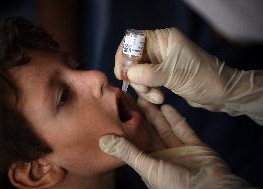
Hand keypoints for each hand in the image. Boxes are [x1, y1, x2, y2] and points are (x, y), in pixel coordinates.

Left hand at [99, 100, 251, 188]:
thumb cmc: (175, 184)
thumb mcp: (147, 167)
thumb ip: (127, 152)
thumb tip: (103, 141)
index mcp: (151, 163)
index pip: (137, 141)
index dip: (130, 127)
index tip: (121, 112)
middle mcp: (164, 156)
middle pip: (151, 132)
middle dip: (143, 116)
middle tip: (133, 99)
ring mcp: (180, 150)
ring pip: (166, 129)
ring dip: (157, 114)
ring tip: (146, 98)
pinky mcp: (196, 146)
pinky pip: (184, 130)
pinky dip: (176, 119)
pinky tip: (167, 107)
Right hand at [115, 28, 262, 124]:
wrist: (221, 93)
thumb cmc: (201, 78)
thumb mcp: (173, 74)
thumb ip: (147, 73)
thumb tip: (127, 73)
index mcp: (163, 39)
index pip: (133, 40)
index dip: (124, 56)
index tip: (123, 74)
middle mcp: (159, 48)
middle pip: (133, 59)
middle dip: (136, 77)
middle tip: (145, 90)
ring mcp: (160, 62)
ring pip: (138, 73)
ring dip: (143, 87)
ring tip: (156, 97)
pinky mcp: (162, 75)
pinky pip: (146, 82)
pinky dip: (148, 91)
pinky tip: (159, 98)